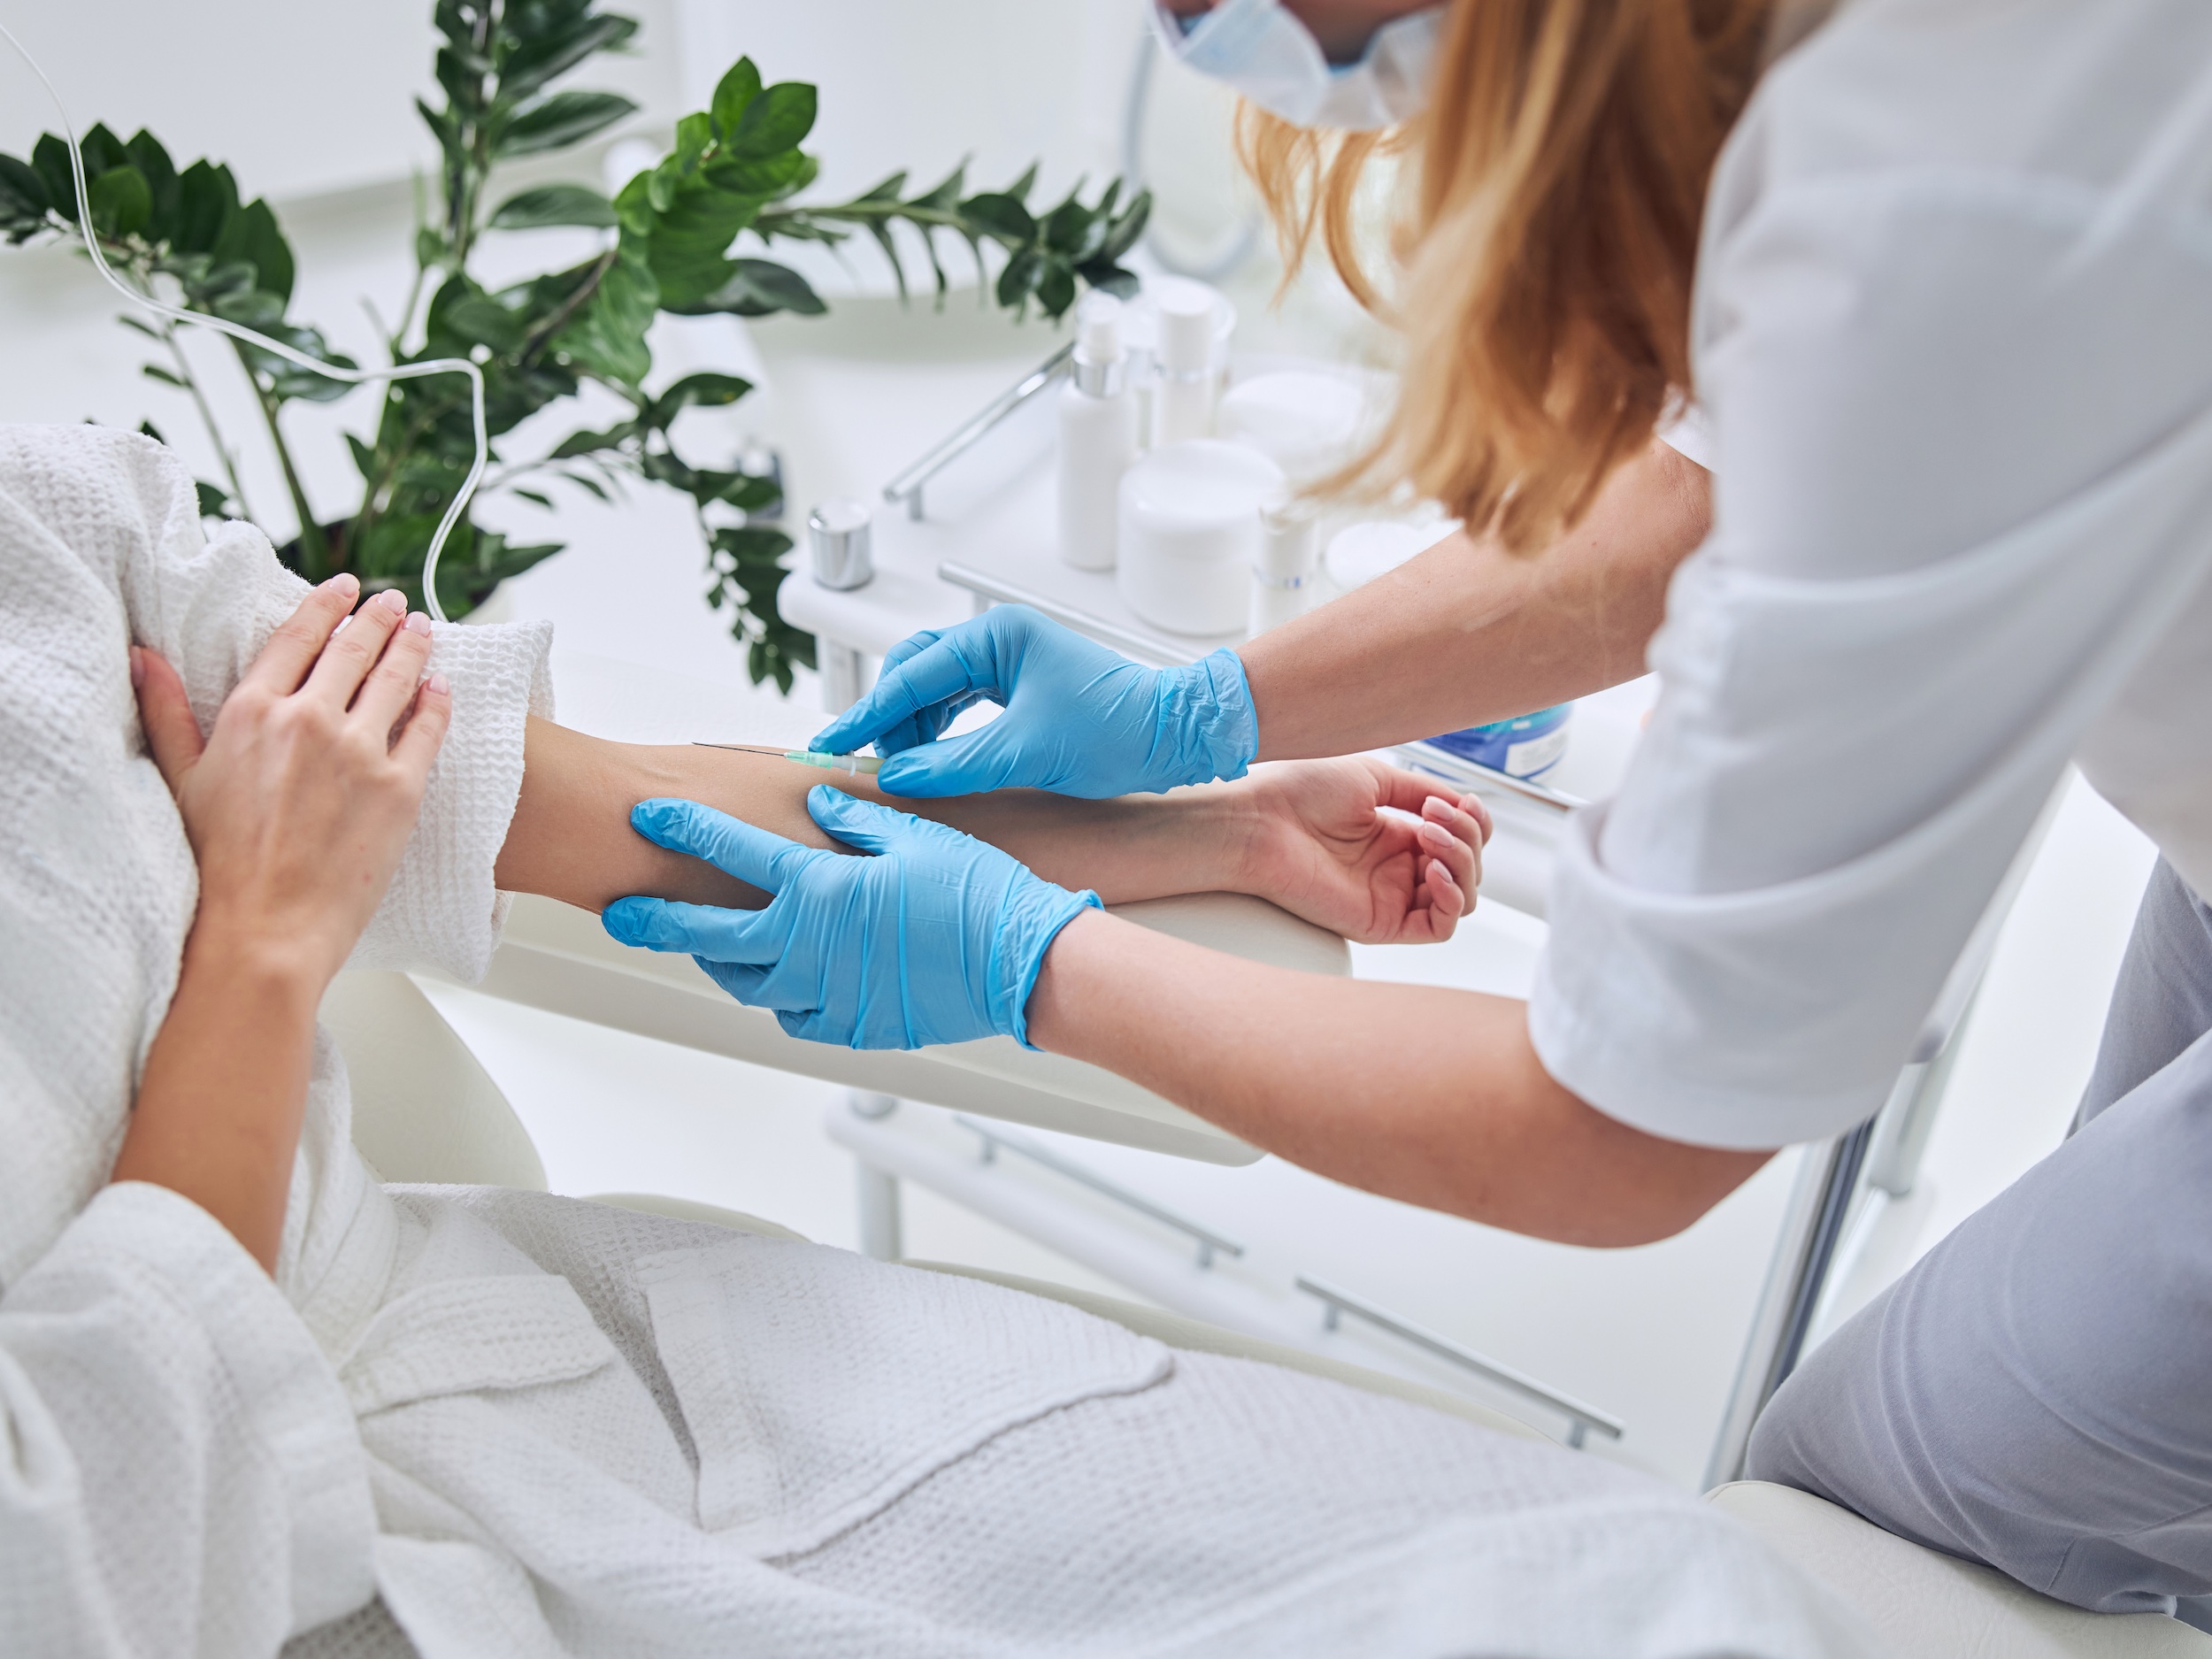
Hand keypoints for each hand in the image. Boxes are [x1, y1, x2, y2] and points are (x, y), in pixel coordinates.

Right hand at [133, 576, 451, 987]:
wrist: (263, 928)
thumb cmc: (215, 864)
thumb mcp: (179, 778)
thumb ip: (167, 710)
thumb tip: (144, 655)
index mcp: (252, 711)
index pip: (298, 638)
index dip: (325, 606)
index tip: (345, 589)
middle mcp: (308, 720)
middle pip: (354, 650)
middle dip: (377, 619)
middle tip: (393, 602)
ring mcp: (359, 752)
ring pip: (396, 679)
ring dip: (412, 647)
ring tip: (421, 629)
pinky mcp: (400, 788)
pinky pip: (428, 729)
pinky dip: (437, 701)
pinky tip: (441, 687)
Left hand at [602, 788, 1099, 1048]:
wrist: (1022, 967)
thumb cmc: (979, 897)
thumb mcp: (918, 837)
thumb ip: (858, 819)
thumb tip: (819, 805)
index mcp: (820, 890)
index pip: (729, 852)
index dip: (682, 830)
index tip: (648, 817)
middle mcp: (809, 946)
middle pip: (707, 936)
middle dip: (656, 922)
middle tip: (621, 915)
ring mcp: (828, 994)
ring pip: (746, 982)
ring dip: (718, 961)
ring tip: (702, 947)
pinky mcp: (854, 1027)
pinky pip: (794, 1016)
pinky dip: (778, 997)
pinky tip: (779, 983)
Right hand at [809, 606, 1257, 798]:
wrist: (1177, 736)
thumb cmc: (1118, 730)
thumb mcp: (1028, 752)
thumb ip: (955, 764)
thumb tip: (898, 776)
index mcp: (997, 636)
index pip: (912, 673)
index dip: (868, 713)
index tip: (833, 742)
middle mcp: (999, 640)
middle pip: (916, 671)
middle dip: (888, 715)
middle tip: (863, 759)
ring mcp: (1010, 662)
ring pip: (935, 689)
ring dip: (912, 726)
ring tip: (898, 767)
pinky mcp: (1020, 688)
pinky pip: (960, 704)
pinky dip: (938, 731)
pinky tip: (928, 760)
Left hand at [1236, 758, 1489, 944]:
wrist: (1261, 819)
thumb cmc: (1300, 792)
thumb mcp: (1376, 778)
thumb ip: (1425, 791)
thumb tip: (1464, 804)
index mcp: (1396, 835)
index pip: (1461, 840)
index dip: (1474, 823)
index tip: (1460, 802)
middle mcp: (1396, 868)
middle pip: (1468, 867)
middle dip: (1466, 837)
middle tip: (1434, 817)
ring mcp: (1391, 896)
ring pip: (1461, 896)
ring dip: (1461, 863)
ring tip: (1428, 836)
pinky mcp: (1381, 923)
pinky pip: (1438, 927)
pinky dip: (1452, 900)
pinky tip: (1434, 872)